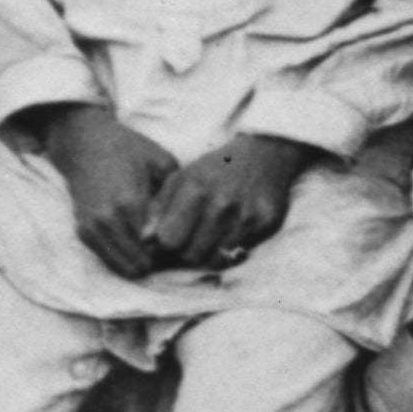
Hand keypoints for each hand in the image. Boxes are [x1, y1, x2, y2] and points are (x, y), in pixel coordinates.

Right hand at [20, 102, 176, 282]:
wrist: (83, 144)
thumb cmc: (128, 149)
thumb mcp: (162, 161)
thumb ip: (174, 195)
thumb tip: (186, 224)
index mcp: (131, 203)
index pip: (158, 247)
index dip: (175, 251)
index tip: (186, 245)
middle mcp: (108, 220)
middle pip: (141, 263)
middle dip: (160, 261)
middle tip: (174, 252)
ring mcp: (92, 228)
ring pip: (123, 267)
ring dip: (141, 263)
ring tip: (158, 250)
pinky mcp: (82, 232)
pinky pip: (108, 260)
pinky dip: (124, 259)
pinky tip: (139, 246)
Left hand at [145, 132, 322, 270]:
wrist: (265, 152)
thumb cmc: (215, 168)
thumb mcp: (181, 178)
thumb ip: (158, 208)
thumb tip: (144, 240)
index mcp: (196, 189)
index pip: (169, 240)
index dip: (166, 243)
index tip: (170, 237)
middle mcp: (223, 204)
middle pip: (192, 255)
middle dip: (187, 252)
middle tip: (191, 239)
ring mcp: (248, 214)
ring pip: (217, 259)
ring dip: (210, 253)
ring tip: (209, 237)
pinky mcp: (268, 222)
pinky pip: (241, 252)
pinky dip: (233, 247)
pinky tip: (232, 230)